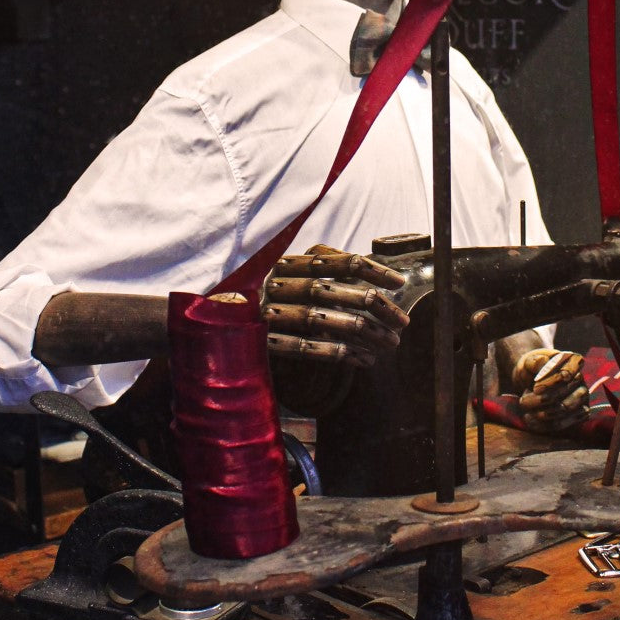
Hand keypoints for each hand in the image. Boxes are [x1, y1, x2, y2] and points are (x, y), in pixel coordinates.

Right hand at [262, 245, 408, 368]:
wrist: (217, 321)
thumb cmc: (264, 297)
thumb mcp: (288, 275)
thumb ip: (320, 269)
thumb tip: (370, 275)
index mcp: (285, 263)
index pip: (332, 260)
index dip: (368, 269)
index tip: (399, 282)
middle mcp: (275, 284)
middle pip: (330, 290)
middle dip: (371, 304)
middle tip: (402, 321)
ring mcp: (267, 313)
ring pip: (320, 319)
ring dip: (360, 331)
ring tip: (390, 343)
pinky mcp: (262, 342)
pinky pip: (304, 347)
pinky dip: (336, 353)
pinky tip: (363, 359)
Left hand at [511, 348, 588, 433]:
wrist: (532, 381)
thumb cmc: (532, 369)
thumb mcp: (529, 361)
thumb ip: (534, 361)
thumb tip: (542, 361)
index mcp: (572, 361)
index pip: (565, 374)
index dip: (550, 383)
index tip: (535, 388)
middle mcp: (580, 378)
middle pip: (563, 393)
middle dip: (541, 400)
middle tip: (523, 402)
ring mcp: (582, 397)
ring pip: (564, 409)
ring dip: (543, 414)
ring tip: (526, 413)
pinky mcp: (579, 413)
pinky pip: (565, 423)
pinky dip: (546, 425)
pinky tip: (531, 422)